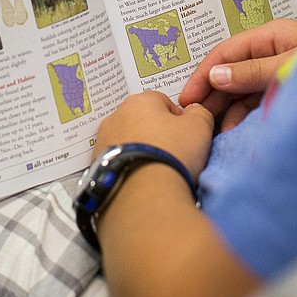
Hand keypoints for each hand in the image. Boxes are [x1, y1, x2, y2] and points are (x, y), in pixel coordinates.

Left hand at [93, 91, 213, 178]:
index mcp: (140, 101)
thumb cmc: (170, 156)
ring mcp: (103, 141)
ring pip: (129, 141)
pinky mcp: (97, 166)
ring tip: (157, 169)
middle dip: (157, 134)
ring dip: (141, 150)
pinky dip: (129, 167)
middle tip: (173, 153)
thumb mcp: (200, 128)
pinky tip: (141, 179)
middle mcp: (116, 117)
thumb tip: (195, 111)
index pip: (163, 102)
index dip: (178, 120)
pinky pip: (118, 161)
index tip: (185, 137)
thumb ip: (200, 112)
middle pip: (143, 121)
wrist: (144, 195)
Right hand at [178, 19, 296, 130]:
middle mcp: (273, 53)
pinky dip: (243, 116)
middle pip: (232, 71)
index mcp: (272, 37)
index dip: (204, 74)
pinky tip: (233, 129)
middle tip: (194, 117)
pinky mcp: (286, 92)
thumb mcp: (289, 67)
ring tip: (212, 128)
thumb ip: (253, 72)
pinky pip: (257, 102)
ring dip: (226, 108)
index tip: (187, 98)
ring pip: (243, 90)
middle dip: (211, 94)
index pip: (227, 52)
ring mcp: (279, 74)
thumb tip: (216, 76)